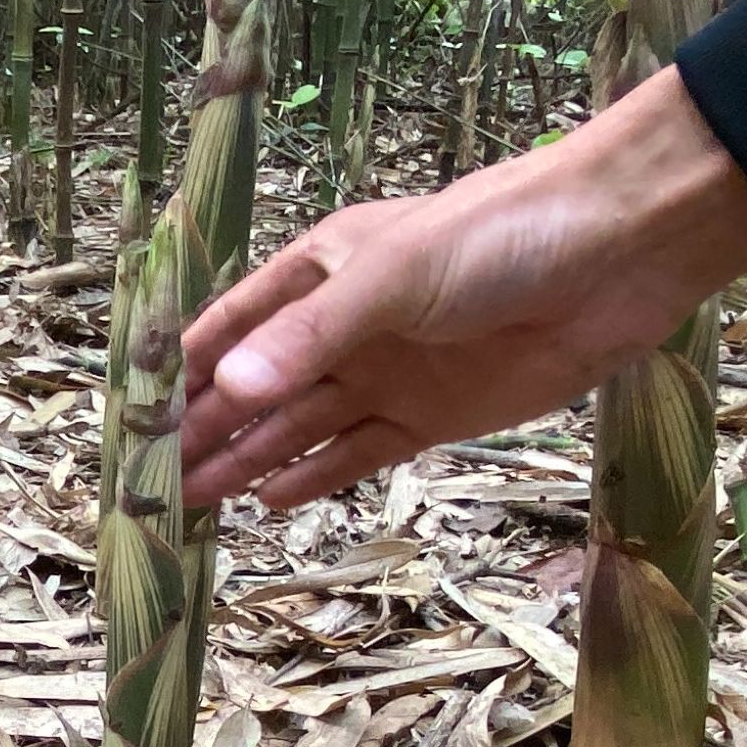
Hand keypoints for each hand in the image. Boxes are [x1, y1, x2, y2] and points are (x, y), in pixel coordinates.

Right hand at [178, 66, 746, 506]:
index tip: (131, 421)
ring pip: (299, 431)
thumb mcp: (393, 278)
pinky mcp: (434, 417)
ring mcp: (388, 375)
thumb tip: (231, 396)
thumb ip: (312, 339)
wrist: (616, 254)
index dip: (181, 373)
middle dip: (203, 435)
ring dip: (247, 466)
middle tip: (148, 488)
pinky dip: (315, 481)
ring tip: (189, 509)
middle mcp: (344, 327)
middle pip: (257, 391)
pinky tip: (269, 506)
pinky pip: (358, 455)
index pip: (230, 329)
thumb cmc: (498, 237)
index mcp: (319, 272)